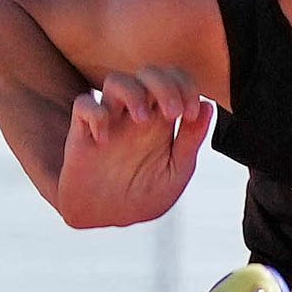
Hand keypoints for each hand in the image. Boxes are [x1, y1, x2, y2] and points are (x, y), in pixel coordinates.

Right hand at [57, 68, 214, 228]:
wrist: (109, 218)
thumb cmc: (144, 195)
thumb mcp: (176, 172)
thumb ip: (191, 140)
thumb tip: (208, 106)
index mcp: (161, 121)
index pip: (175, 82)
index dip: (186, 86)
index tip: (191, 113)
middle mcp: (135, 115)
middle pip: (148, 73)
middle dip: (163, 84)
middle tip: (172, 113)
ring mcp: (110, 120)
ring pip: (116, 80)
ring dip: (132, 92)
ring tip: (140, 119)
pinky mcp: (83, 133)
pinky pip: (83, 105)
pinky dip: (94, 115)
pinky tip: (103, 140)